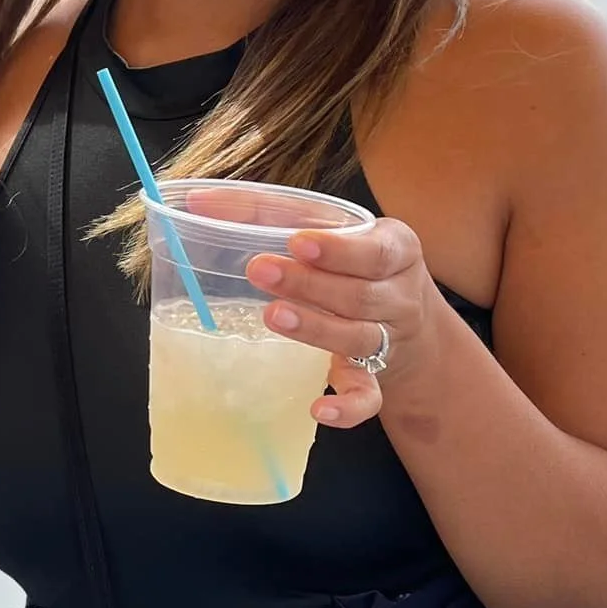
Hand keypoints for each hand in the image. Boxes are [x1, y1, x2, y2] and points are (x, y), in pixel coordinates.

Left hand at [182, 190, 441, 425]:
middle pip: (359, 294)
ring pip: (358, 339)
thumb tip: (197, 200)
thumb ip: (269, 211)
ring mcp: (389, 339)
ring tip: (272, 315)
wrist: (408, 316)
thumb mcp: (328, 226)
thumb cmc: (349, 258)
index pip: (374, 250)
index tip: (296, 242)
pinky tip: (317, 407)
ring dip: (315, 330)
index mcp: (396, 248)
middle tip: (260, 270)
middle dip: (309, 284)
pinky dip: (347, 407)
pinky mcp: (375, 378)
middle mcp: (398, 295)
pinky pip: (368, 397)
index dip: (338, 249)